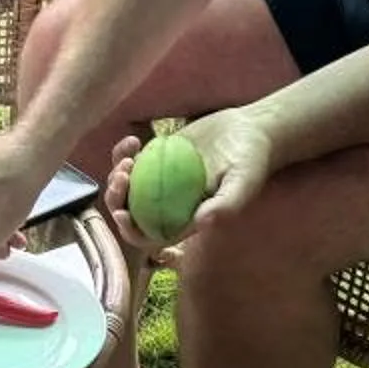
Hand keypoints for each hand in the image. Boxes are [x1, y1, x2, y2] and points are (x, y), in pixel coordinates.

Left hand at [98, 109, 273, 251]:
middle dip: (117, 198)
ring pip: (126, 187)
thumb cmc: (251, 162)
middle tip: (123, 175)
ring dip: (117, 174)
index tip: (122, 213)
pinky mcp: (157, 158)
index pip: (149, 236)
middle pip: (130, 210)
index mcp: (184, 219)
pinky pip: (132, 161)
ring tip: (129, 156)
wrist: (249, 131)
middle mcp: (168, 203)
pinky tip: (134, 141)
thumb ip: (224, 206)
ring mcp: (160, 180)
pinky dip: (125, 152)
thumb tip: (201, 224)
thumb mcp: (243, 185)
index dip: (131, 230)